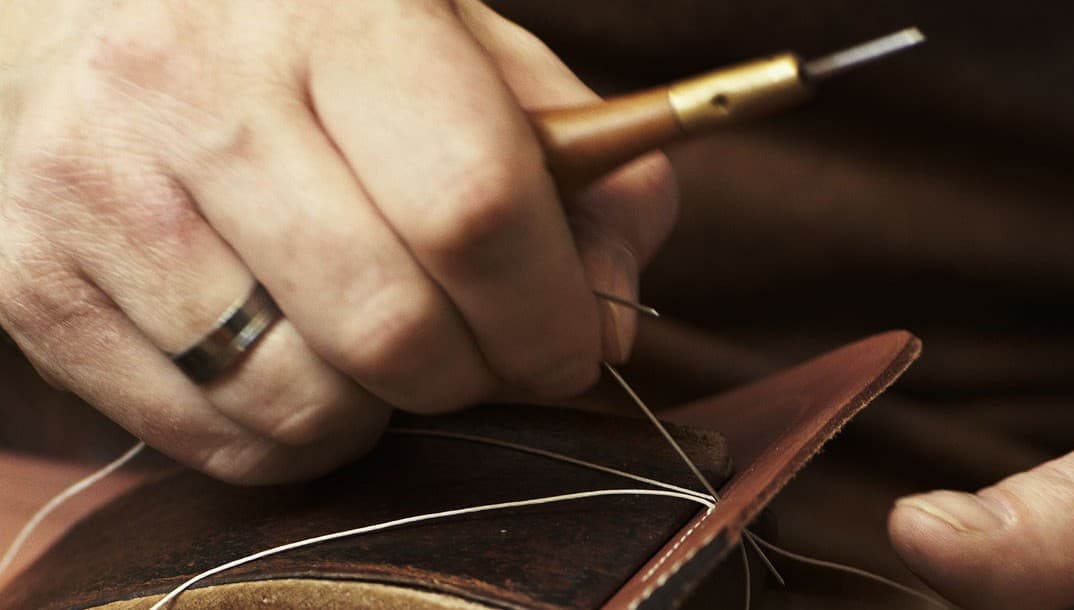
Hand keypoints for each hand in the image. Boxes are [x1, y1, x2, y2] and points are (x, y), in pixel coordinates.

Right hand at [0, 0, 675, 482]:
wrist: (77, 5)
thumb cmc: (309, 38)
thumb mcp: (467, 54)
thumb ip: (580, 172)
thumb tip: (608, 326)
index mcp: (338, 11)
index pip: (473, 206)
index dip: (547, 313)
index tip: (570, 345)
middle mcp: (197, 85)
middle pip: (391, 325)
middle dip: (474, 376)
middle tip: (482, 353)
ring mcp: (97, 183)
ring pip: (300, 400)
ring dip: (381, 410)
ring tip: (381, 345)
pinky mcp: (30, 275)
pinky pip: (208, 436)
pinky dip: (289, 434)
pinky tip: (298, 361)